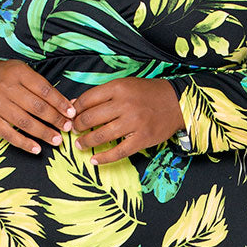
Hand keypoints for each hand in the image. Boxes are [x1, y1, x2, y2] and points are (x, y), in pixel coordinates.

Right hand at [0, 59, 76, 153]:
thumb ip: (42, 87)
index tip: (71, 114)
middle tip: (67, 128)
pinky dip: (24, 143)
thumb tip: (67, 105)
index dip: (59, 103)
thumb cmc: (6, 77)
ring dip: (43, 133)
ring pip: (24, 122)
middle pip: (36, 107)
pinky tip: (37, 149)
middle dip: (55, 119)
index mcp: (18, 72)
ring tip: (57, 140)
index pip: (44, 90)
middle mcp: (6, 87)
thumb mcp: (23, 72)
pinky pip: (9, 134)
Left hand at [70, 78, 185, 163]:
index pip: (87, 100)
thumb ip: (101, 95)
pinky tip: (94, 160)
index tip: (71, 116)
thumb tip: (74, 105)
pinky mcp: (142, 139)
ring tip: (80, 145)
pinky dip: (104, 158)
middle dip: (77, 127)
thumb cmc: (146, 94)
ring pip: (101, 136)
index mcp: (118, 88)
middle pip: (90, 118)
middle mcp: (125, 104)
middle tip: (75, 131)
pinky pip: (118, 152)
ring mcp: (134, 123)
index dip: (74, 110)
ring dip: (86, 143)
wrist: (176, 102)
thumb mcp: (124, 86)